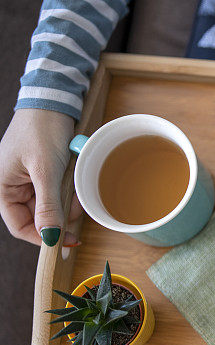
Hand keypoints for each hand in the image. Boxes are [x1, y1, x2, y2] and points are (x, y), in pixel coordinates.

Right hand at [0, 108, 80, 245]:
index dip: (43, 237)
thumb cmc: (41, 131)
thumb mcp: (45, 170)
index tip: (67, 241)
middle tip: (78, 203)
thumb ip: (47, 205)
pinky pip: (57, 191)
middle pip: (39, 217)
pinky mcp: (42, 174)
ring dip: (66, 200)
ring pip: (51, 205)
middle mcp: (12, 187)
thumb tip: (50, 237)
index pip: (20, 226)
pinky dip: (68, 189)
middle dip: (61, 214)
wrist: (51, 103)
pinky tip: (73, 177)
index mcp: (2, 188)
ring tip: (73, 181)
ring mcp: (28, 181)